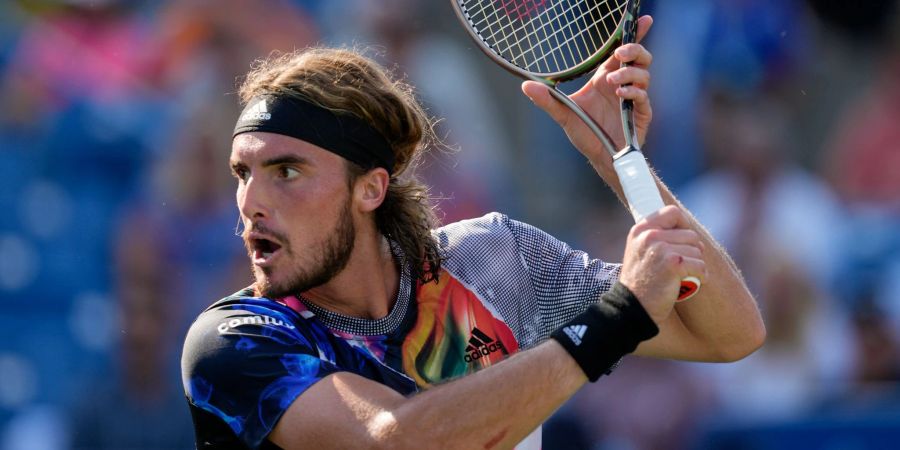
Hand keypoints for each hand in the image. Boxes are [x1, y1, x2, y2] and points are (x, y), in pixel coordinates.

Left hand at [521, 15, 653, 163]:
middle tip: (620, 54)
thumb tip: (525, 86)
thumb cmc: (585, 134)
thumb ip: (547, 100)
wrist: (600, 158)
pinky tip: (620, 95)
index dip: (633, 34)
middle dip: (633, 50)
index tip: (641, 20)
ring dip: (628, 74)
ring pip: (643, 73)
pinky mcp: (641, 113)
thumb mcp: (563, 115)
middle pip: (638, 57)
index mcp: (605, 79)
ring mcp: (634, 98)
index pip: (621, 52)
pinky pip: (643, 96)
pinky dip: (633, 92)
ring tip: (612, 83)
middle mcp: (621, 85)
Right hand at [617, 206, 705, 324]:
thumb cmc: (640, 283)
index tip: (683, 242)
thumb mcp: (639, 251)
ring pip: (697, 251)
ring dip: (695, 266)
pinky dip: (701, 276)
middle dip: (692, 252)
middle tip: (683, 266)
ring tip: (683, 277)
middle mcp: (649, 235)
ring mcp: (661, 248)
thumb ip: (654, 236)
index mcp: (640, 230)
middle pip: (690, 234)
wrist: (633, 307)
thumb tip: (683, 225)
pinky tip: (693, 282)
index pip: (673, 213)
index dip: (684, 226)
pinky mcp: (673, 264)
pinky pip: (700, 265)